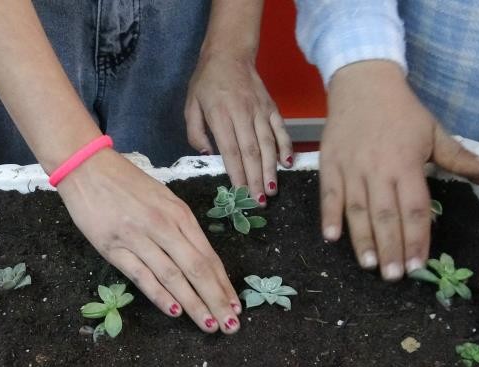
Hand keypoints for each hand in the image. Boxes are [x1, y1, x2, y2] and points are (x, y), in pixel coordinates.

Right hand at [57, 149, 242, 333]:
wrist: (86, 167)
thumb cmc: (126, 182)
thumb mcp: (162, 198)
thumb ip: (180, 227)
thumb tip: (200, 262)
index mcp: (179, 213)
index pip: (208, 256)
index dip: (223, 284)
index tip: (235, 306)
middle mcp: (163, 225)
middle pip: (197, 269)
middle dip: (216, 300)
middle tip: (231, 326)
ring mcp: (138, 237)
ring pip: (173, 276)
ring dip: (193, 303)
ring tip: (209, 325)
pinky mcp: (113, 248)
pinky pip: (141, 275)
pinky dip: (159, 294)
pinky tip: (174, 311)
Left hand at [185, 51, 291, 204]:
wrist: (229, 54)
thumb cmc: (206, 82)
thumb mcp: (190, 105)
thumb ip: (196, 132)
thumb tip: (208, 155)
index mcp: (220, 116)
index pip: (231, 151)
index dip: (237, 174)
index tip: (241, 193)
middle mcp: (243, 115)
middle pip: (251, 152)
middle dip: (256, 179)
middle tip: (259, 201)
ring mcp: (260, 111)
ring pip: (268, 144)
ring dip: (271, 170)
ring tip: (273, 190)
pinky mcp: (271, 107)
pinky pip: (281, 129)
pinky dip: (285, 147)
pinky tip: (287, 164)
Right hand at [320, 60, 478, 280]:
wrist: (362, 82)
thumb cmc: (401, 110)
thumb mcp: (434, 131)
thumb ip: (461, 158)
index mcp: (407, 163)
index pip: (414, 208)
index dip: (417, 237)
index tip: (419, 263)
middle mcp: (378, 170)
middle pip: (385, 216)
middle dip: (391, 248)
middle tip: (395, 276)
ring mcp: (351, 169)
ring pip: (357, 211)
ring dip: (362, 241)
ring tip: (369, 265)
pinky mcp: (329, 166)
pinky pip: (328, 196)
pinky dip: (329, 217)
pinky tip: (332, 238)